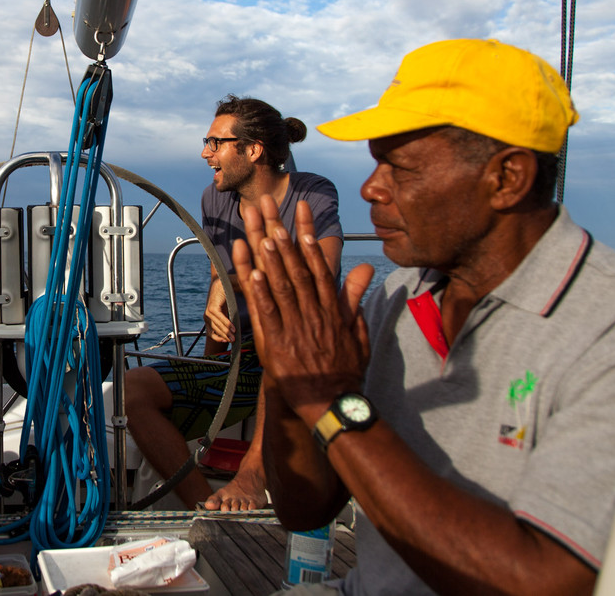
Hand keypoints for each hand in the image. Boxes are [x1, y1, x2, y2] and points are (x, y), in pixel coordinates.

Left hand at [202, 279, 234, 345]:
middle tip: (233, 341)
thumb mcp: (226, 311)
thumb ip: (228, 320)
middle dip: (225, 337)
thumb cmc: (226, 297)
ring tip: (234, 337)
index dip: (218, 339)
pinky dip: (227, 324)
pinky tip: (233, 328)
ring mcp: (208, 312)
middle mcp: (207, 316)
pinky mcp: (212, 307)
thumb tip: (235, 333)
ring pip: (217, 326)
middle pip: (215, 331)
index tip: (226, 342)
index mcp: (209, 318)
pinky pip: (219, 318)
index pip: (211, 333)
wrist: (224, 282)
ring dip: (226, 333)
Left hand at [231, 197, 374, 427]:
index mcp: (332, 309)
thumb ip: (355, 299)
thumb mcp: (357, 332)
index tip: (301, 217)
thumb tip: (364, 269)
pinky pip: (266, 313)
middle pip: (296, 269)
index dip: (309, 240)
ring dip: (270, 258)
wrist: (333, 404)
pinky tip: (250, 272)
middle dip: (283, 237)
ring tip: (260, 233)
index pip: (319, 267)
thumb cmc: (345, 370)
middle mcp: (313, 313)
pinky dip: (258, 292)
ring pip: (281, 286)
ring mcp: (295, 327)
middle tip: (272, 211)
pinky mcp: (277, 344)